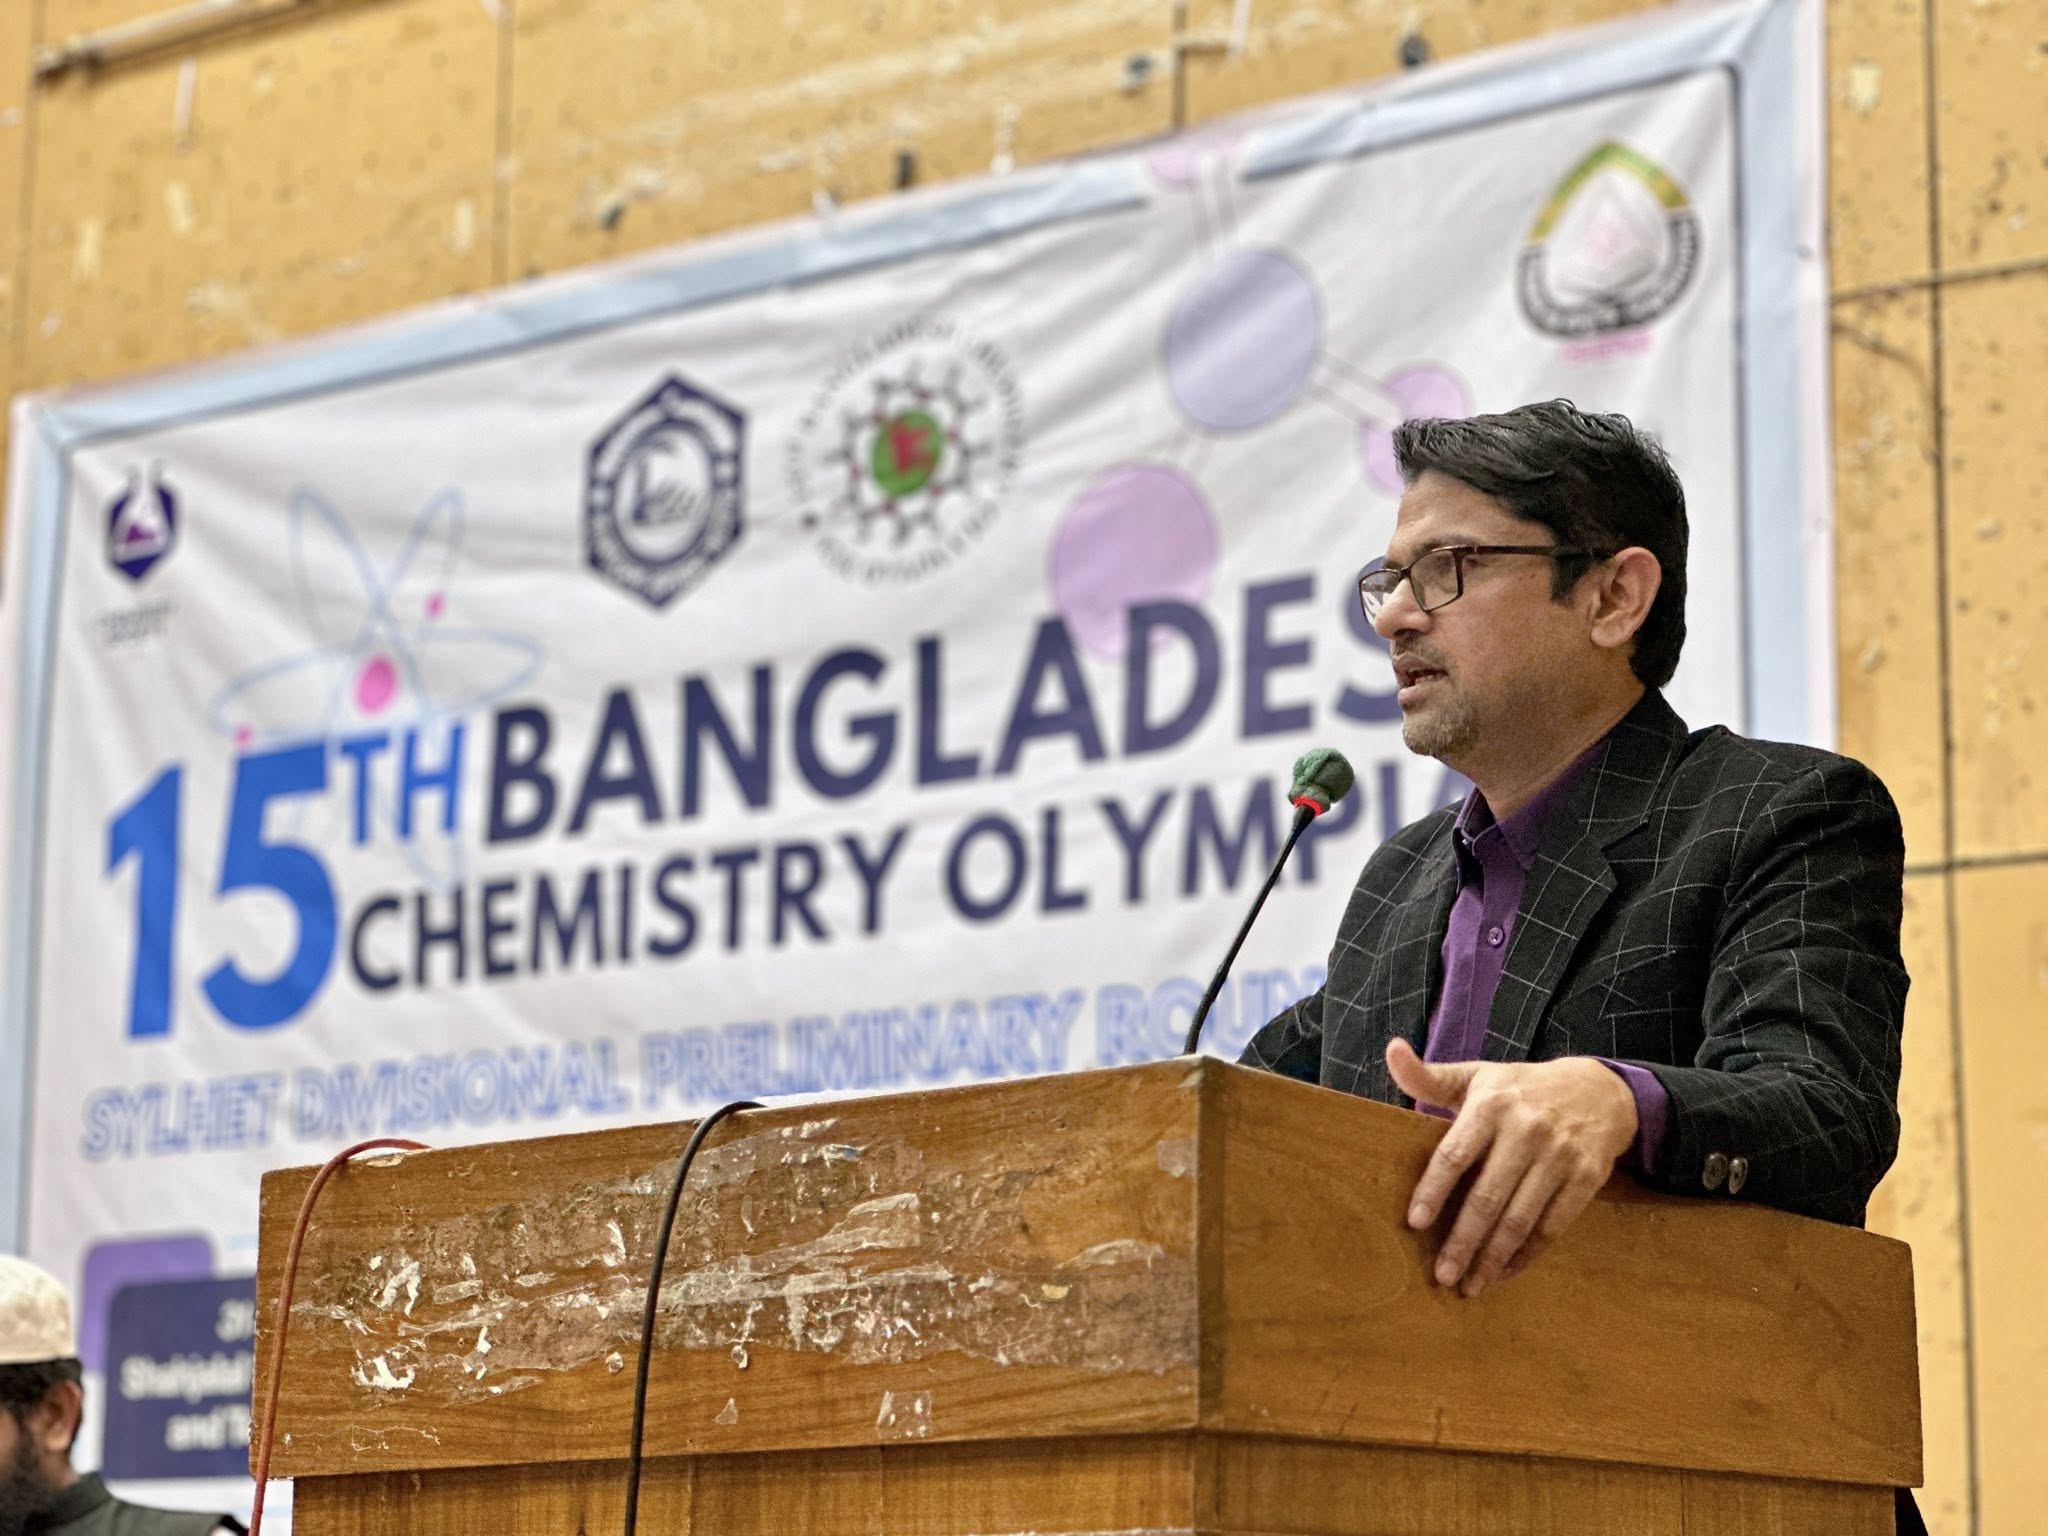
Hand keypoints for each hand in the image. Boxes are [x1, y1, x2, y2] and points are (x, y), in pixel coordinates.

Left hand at [1387, 1038, 1636, 1296]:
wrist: (1600, 1090)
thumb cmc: (1521, 1089)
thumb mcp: (1477, 1075)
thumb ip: (1429, 1076)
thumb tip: (1392, 1050)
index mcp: (1492, 1104)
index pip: (1455, 1154)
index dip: (1433, 1190)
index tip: (1414, 1223)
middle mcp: (1527, 1130)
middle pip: (1487, 1196)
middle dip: (1462, 1241)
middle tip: (1441, 1276)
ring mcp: (1560, 1156)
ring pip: (1520, 1218)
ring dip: (1492, 1257)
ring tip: (1469, 1285)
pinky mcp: (1587, 1178)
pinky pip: (1553, 1227)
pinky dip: (1527, 1255)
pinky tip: (1504, 1273)